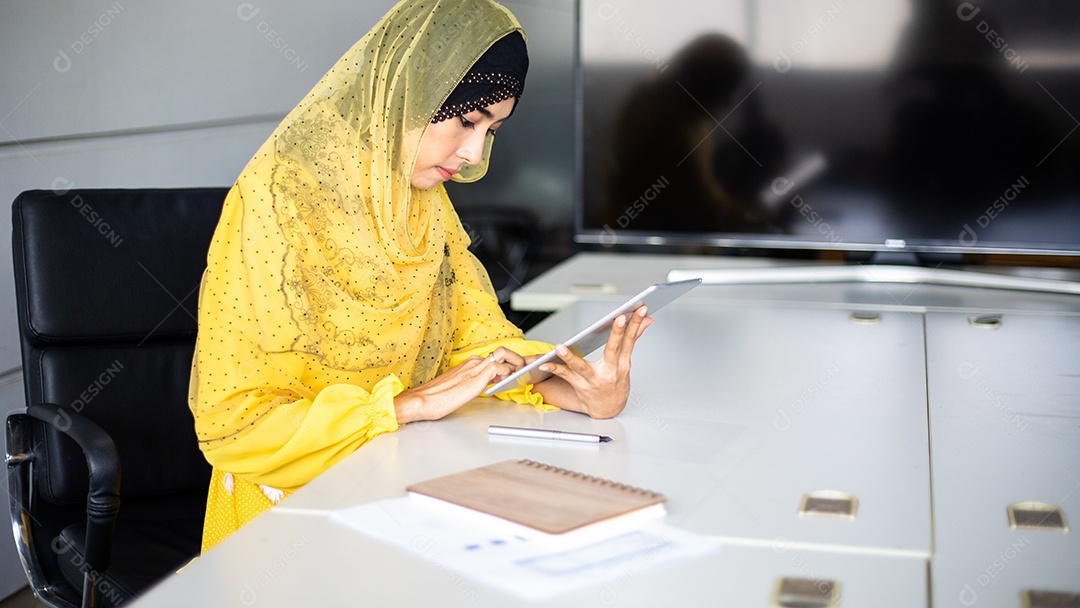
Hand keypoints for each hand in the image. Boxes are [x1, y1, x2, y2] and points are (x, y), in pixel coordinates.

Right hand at [394, 347, 523, 423]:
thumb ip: (475, 382)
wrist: (423, 401)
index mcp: (470, 363)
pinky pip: (499, 369)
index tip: (517, 371)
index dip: (510, 361)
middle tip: (523, 372)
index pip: (497, 356)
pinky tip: (506, 383)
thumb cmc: (438, 397)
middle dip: (518, 360)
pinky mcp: (475, 378)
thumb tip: (490, 384)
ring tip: (519, 376)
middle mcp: (473, 362)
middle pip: (504, 352)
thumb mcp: (461, 387)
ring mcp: (474, 368)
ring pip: (503, 355)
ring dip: (516, 364)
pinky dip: (508, 374)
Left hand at [534, 306, 652, 418]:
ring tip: (560, 347)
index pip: (630, 340)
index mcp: (622, 363)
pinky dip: (554, 369)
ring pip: (582, 367)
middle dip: (617, 333)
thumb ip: (632, 339)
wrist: (608, 409)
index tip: (639, 310)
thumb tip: (647, 319)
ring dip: (570, 357)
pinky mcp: (580, 386)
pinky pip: (565, 376)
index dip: (635, 325)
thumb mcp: (626, 362)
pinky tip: (544, 363)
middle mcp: (610, 371)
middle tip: (619, 318)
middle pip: (614, 349)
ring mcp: (594, 380)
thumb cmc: (616, 383)